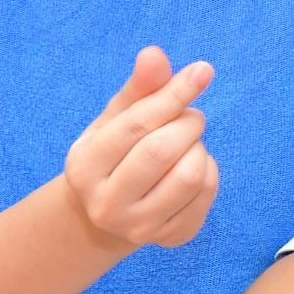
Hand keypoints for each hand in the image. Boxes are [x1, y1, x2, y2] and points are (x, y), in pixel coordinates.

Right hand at [62, 47, 219, 254]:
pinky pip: (206, 193)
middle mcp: (106, 205)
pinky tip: (192, 165)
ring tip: (188, 143)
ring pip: (190, 176)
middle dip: (187, 123)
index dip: (173, 94)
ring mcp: (139, 228)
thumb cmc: (114, 154)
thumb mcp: (115, 119)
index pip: (136, 125)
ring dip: (199, 148)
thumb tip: (155, 54)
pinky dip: (209, 169)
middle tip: (190, 116)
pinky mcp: (171, 239)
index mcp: (84, 167)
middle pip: (163, 151)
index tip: (201, 72)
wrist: (107, 215)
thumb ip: (137, 88)